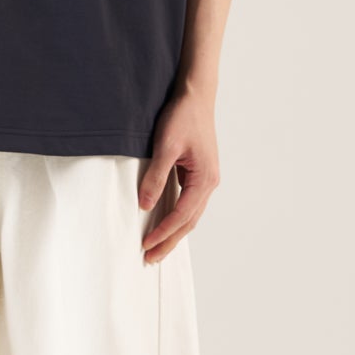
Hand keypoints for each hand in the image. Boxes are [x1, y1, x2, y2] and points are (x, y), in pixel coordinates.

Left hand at [138, 87, 219, 263]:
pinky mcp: (199, 174)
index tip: (146, 244)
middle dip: (170, 241)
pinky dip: (177, 217)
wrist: (196, 96)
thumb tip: (144, 205)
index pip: (182, 215)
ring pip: (190, 215)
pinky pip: (189, 203)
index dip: (163, 232)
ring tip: (157, 248)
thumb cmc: (183, 117)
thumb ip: (156, 177)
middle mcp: (209, 183)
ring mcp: (206, 179)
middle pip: (189, 222)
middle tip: (150, 258)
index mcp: (205, 179)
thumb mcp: (165, 146)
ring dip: (174, 232)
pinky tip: (165, 223)